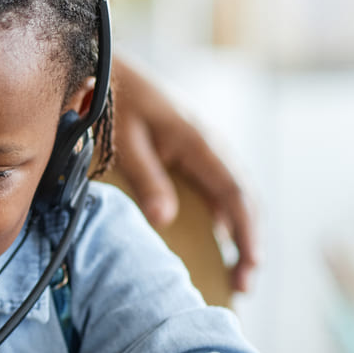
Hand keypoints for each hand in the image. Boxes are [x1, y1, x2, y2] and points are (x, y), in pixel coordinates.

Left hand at [111, 56, 257, 291]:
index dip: (245, 232)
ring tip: (234, 272)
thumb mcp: (124, 141)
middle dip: (247, 242)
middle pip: (241, 199)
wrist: (104, 67)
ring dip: (237, 232)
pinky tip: (213, 241)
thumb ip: (146, 178)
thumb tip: (164, 220)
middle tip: (243, 285)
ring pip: (231, 195)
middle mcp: (208, 145)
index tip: (249, 265)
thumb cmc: (112, 100)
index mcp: (198, 142)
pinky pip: (214, 188)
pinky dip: (221, 217)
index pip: (234, 194)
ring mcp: (201, 148)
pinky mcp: (188, 151)